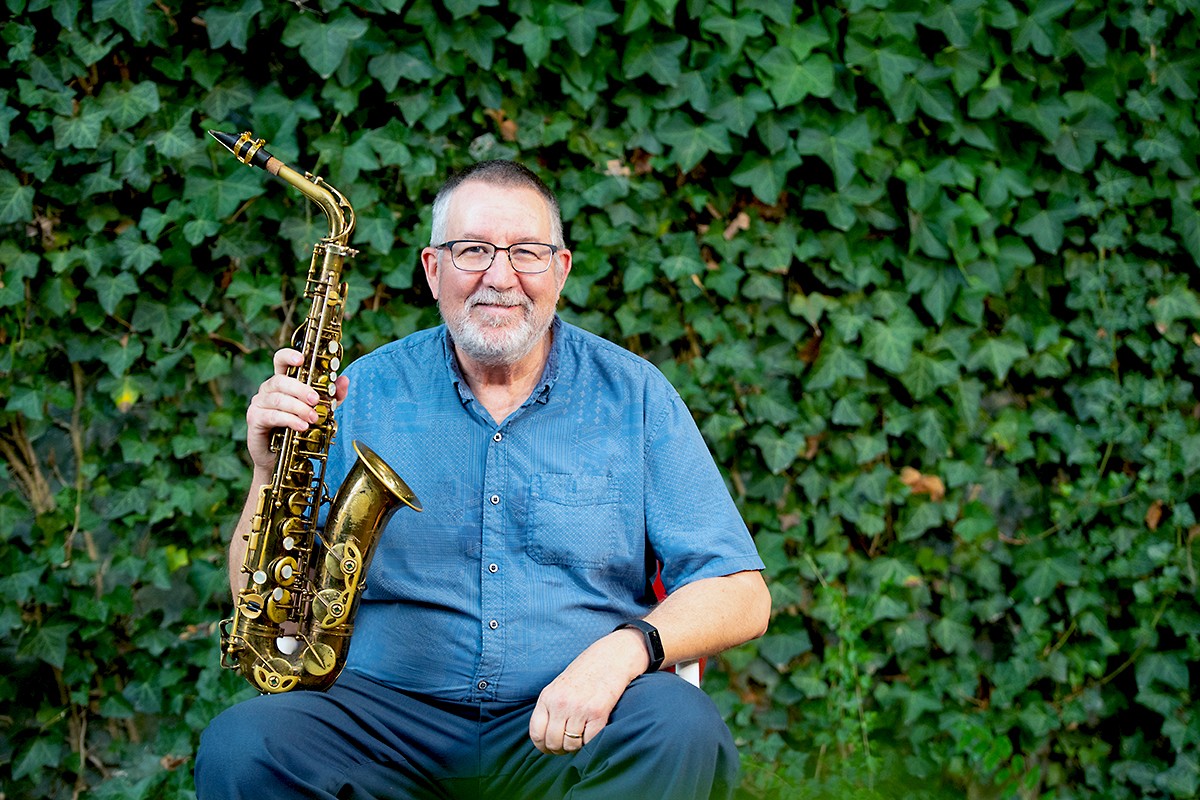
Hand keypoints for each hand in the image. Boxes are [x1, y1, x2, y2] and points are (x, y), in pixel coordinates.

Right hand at [245, 348, 349, 471]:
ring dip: (298, 408)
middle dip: (301, 389)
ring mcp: (259, 403)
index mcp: (283, 382)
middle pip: (281, 380)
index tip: (301, 359)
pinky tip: (301, 426)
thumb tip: (344, 380)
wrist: (281, 458)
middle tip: (316, 400)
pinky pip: (272, 416)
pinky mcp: (255, 419)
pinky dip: (289, 420)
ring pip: (278, 399)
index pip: (280, 361)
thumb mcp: (320, 410)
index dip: (289, 356)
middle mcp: (268, 389)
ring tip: (313, 418)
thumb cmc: (298, 429)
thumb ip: (332, 396)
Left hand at [528, 629, 647, 755]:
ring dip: (576, 745)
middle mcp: (561, 703)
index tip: (550, 747)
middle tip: (568, 745)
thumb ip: (550, 708)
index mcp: (547, 697)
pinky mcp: (598, 713)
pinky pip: (589, 741)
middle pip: (553, 742)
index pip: (536, 733)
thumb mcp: (559, 686)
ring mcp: (579, 709)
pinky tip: (592, 730)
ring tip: (581, 736)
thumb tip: (545, 737)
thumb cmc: (585, 673)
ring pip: (571, 745)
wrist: (611, 657)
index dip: (543, 746)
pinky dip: (591, 741)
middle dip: (560, 749)